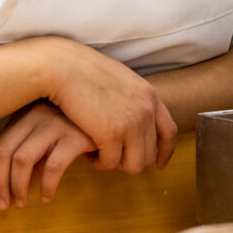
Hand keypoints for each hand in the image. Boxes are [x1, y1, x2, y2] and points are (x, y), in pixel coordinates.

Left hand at [0, 102, 96, 208]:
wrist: (116, 105)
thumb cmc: (82, 120)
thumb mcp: (54, 131)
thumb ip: (37, 152)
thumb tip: (21, 182)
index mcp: (27, 114)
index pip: (0, 147)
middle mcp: (36, 116)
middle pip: (5, 153)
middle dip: (1, 185)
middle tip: (4, 205)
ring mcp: (55, 124)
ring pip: (23, 160)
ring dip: (19, 187)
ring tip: (23, 203)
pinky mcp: (75, 136)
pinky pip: (53, 166)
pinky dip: (47, 186)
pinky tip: (47, 196)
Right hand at [32, 38, 176, 174]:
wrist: (63, 67)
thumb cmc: (84, 72)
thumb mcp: (121, 81)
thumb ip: (134, 99)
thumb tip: (138, 120)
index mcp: (150, 96)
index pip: (169, 132)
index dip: (165, 152)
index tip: (159, 164)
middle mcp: (146, 110)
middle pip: (150, 154)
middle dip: (130, 159)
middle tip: (111, 154)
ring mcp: (131, 122)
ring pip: (133, 164)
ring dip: (115, 163)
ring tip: (99, 154)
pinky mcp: (110, 133)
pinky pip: (110, 163)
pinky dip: (99, 162)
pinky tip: (88, 153)